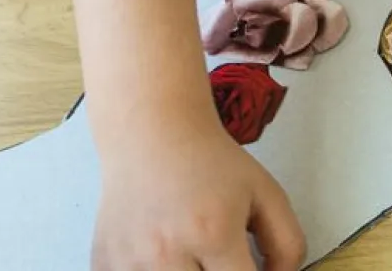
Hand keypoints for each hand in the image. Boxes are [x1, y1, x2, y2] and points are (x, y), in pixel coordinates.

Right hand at [92, 116, 305, 269]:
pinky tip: (162, 259)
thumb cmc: (213, 165)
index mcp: (212, 234)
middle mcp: (166, 254)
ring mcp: (129, 263)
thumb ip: (287, 244)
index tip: (251, 269)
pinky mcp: (104, 265)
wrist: (152, 135)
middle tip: (221, 261)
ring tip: (194, 258)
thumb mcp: (267, 194)